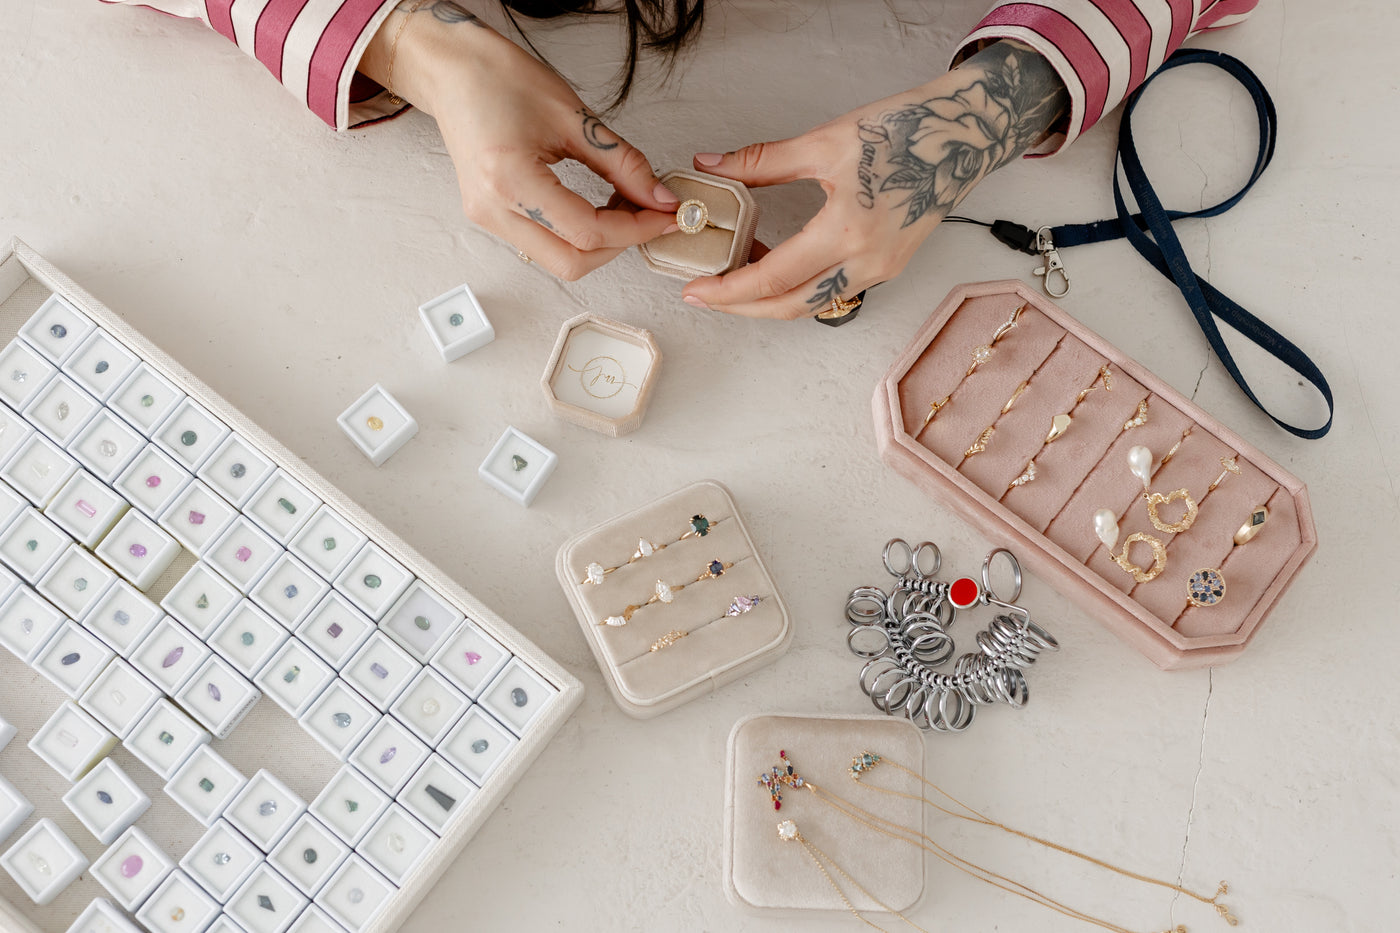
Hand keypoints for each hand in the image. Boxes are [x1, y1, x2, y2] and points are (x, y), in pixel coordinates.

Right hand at [361, 1, 678, 279]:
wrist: (453, 71)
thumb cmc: (501, 79)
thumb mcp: (575, 117)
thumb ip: (622, 164)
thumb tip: (658, 198)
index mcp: (510, 180)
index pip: (586, 232)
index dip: (634, 229)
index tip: (664, 214)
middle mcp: (493, 210)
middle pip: (571, 263)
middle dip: (618, 246)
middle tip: (647, 215)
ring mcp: (487, 218)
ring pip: (557, 260)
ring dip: (598, 244)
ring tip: (622, 207)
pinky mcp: (490, 217)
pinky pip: (542, 244)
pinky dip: (576, 236)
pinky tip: (595, 208)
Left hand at [681, 40, 1067, 318]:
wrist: (965, 133)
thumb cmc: (906, 131)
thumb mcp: (825, 140)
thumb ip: (762, 161)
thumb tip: (712, 167)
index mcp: (848, 230)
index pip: (774, 278)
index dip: (729, 291)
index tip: (696, 290)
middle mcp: (868, 261)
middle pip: (791, 307)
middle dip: (741, 308)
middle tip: (705, 297)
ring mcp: (882, 269)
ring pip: (813, 305)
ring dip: (770, 301)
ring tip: (733, 281)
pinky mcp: (888, 266)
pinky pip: (834, 292)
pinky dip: (798, 288)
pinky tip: (775, 266)